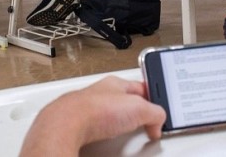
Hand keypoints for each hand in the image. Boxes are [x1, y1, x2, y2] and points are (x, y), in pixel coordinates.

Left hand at [19, 76, 165, 156]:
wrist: (67, 125)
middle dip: (135, 113)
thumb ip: (155, 112)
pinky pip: (96, 130)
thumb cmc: (96, 109)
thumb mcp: (139, 108)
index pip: (140, 87)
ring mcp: (89, 109)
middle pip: (124, 102)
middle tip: (144, 123)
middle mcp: (101, 94)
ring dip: (118, 124)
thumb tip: (158, 122)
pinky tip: (106, 140)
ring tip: (125, 133)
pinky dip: (104, 135)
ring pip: (108, 115)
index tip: (158, 108)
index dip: (152, 97)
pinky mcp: (79, 126)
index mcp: (116, 83)